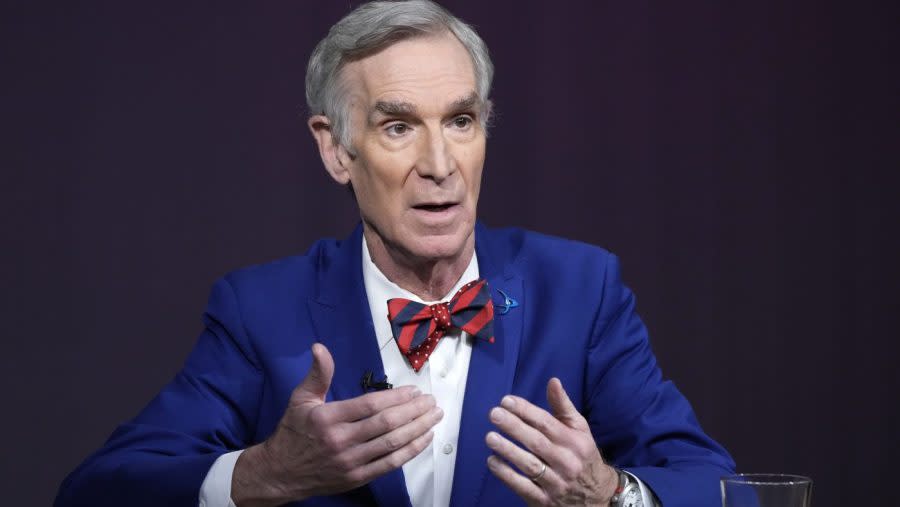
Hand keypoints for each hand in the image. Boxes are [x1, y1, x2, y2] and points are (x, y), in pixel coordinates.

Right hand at [232, 343, 441, 505]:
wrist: (279, 473)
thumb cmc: (293, 432)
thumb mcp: (300, 399)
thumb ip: (317, 374)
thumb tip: (319, 347)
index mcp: (328, 418)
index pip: (369, 405)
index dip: (396, 398)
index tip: (414, 390)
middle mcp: (340, 440)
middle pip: (386, 424)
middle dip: (414, 411)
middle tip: (431, 401)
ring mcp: (350, 462)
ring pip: (392, 444)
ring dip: (418, 429)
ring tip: (434, 416)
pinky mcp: (356, 478)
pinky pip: (389, 464)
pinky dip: (410, 451)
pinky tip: (424, 439)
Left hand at [485, 378, 618, 505]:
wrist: (597, 497)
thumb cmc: (583, 456)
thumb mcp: (580, 430)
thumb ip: (563, 406)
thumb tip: (553, 381)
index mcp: (574, 442)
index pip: (547, 423)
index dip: (526, 411)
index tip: (507, 401)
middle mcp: (566, 462)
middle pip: (537, 442)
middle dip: (514, 427)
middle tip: (494, 414)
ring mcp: (555, 483)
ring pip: (529, 465)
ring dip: (508, 450)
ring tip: (490, 437)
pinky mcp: (544, 500)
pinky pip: (523, 487)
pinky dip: (506, 475)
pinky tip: (493, 461)